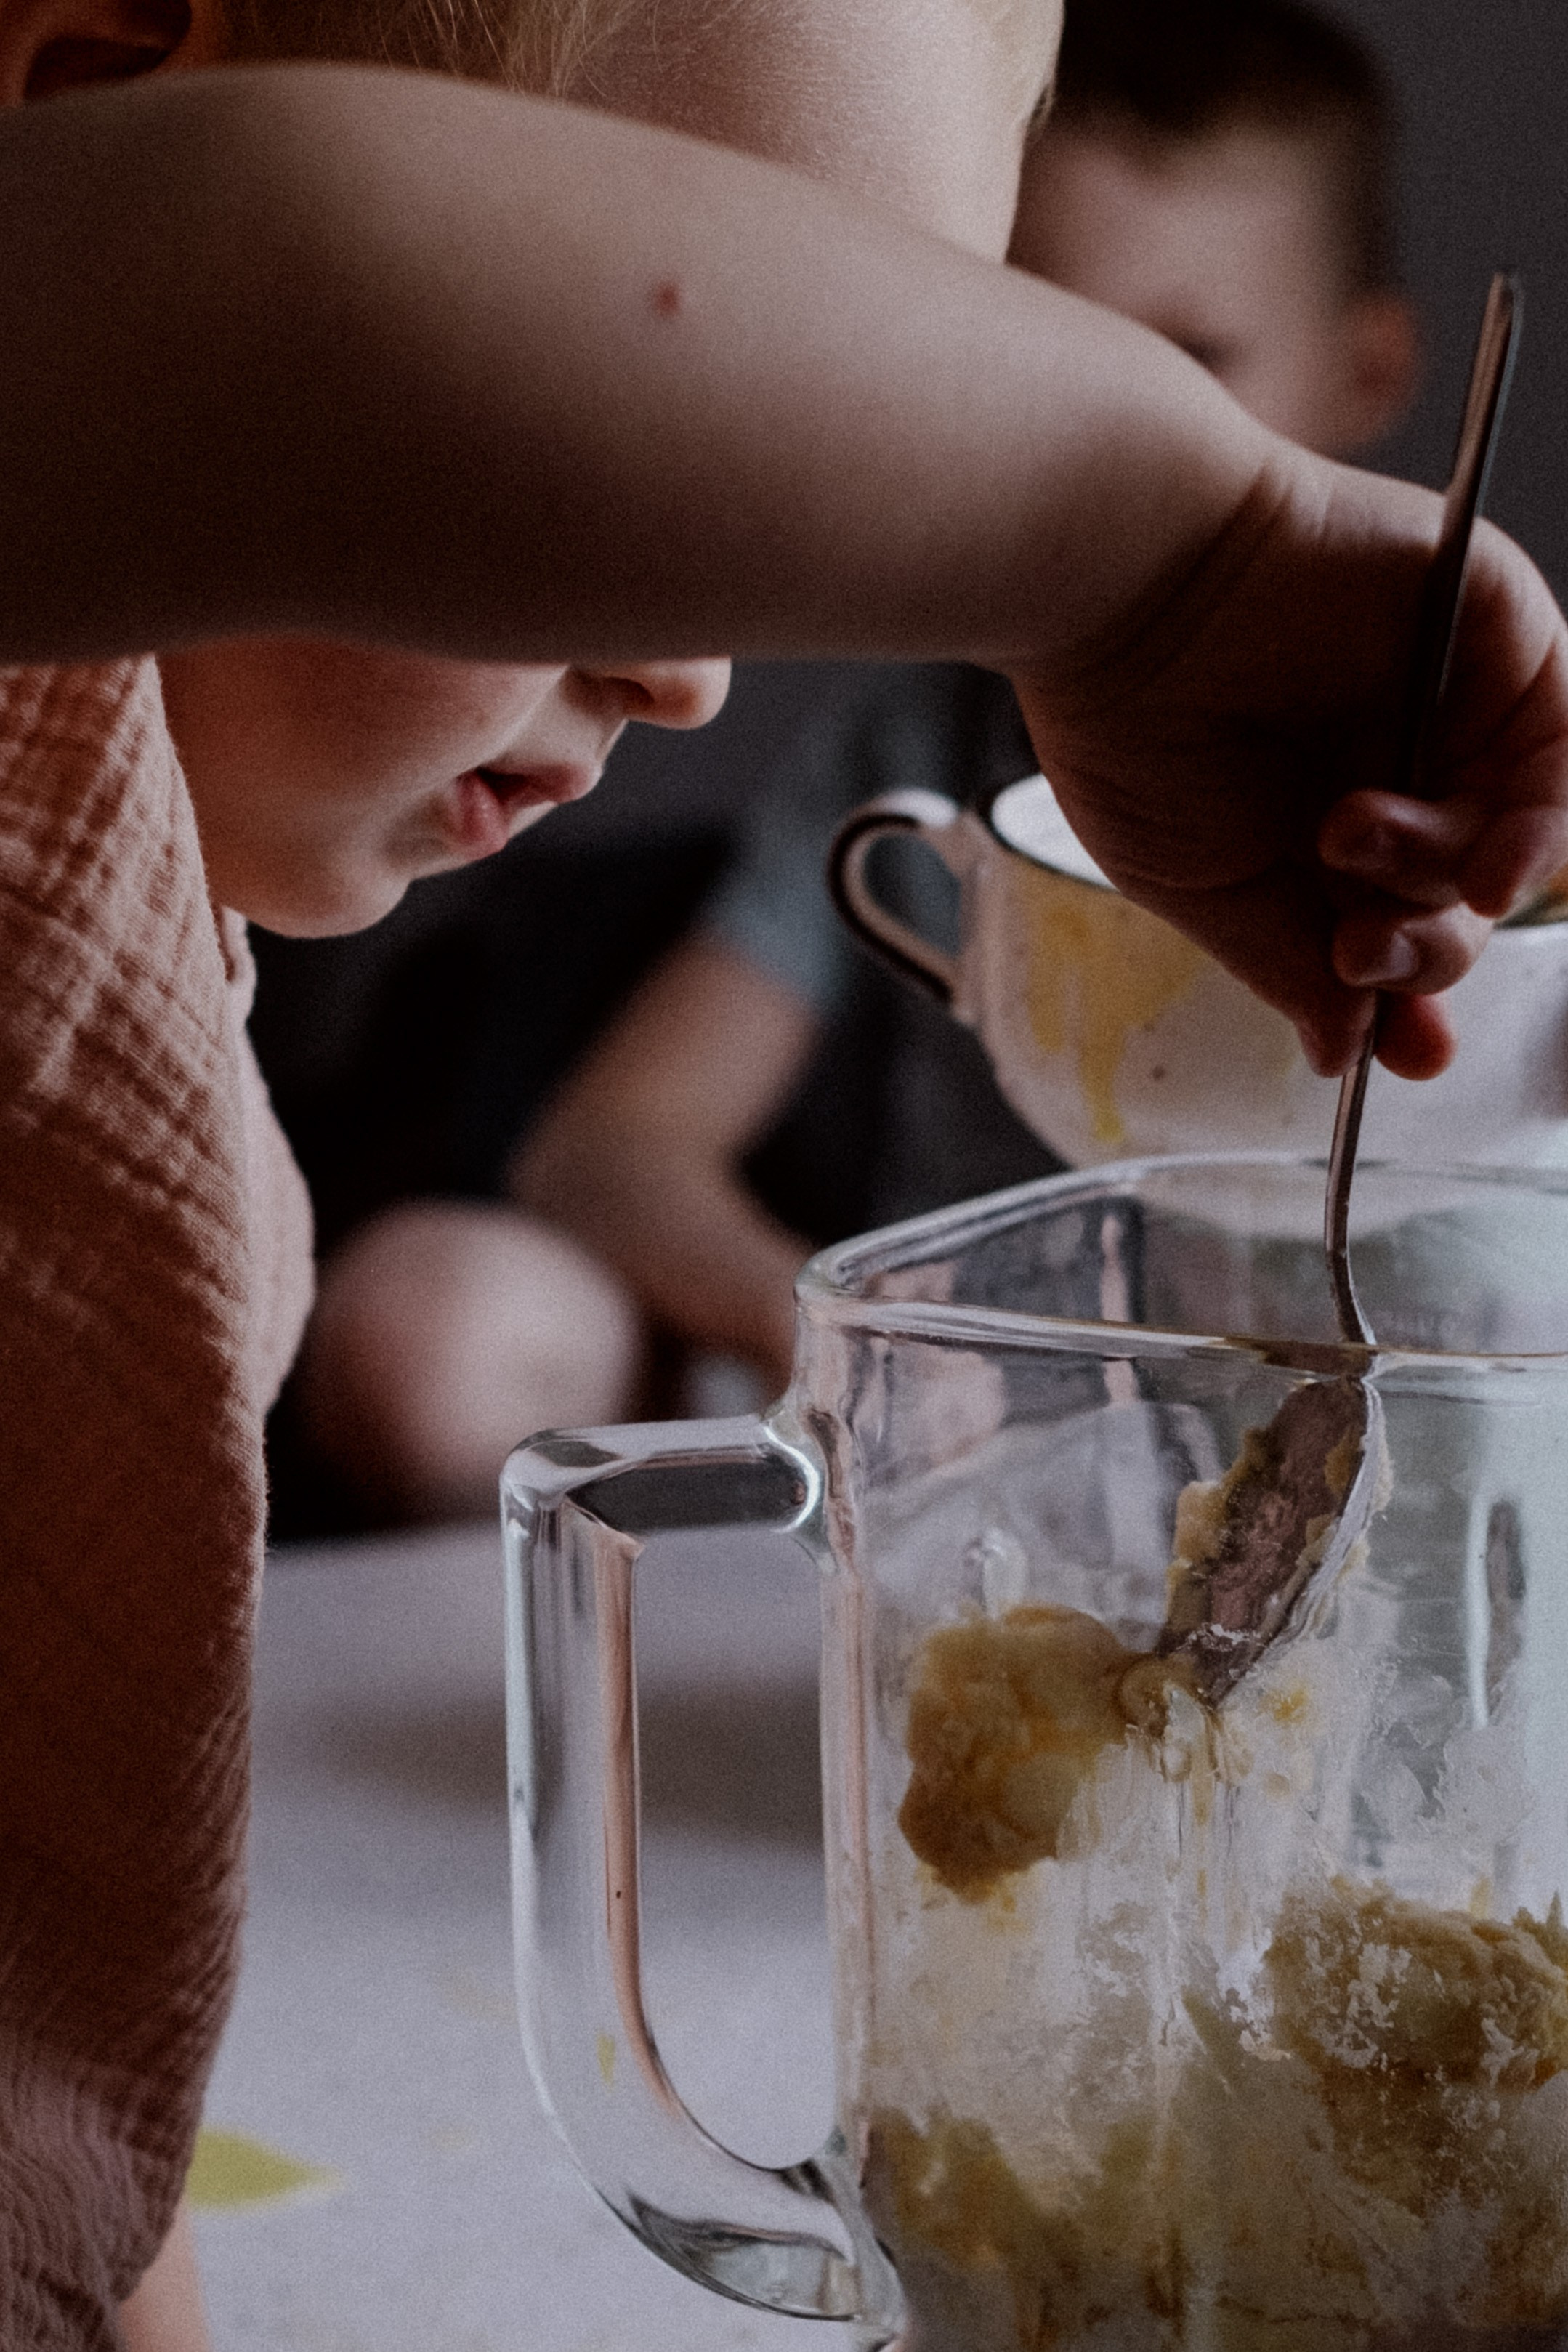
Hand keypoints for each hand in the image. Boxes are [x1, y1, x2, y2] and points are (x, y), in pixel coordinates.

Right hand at [1010, 448, 1567, 1078]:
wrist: (1121, 590)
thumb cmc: (1130, 724)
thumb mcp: (1203, 887)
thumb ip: (1287, 965)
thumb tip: (1344, 1051)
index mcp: (1318, 819)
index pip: (1400, 926)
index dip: (1410, 996)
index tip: (1402, 1052)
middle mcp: (1392, 760)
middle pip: (1465, 897)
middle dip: (1423, 952)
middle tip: (1358, 954)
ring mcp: (1448, 698)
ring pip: (1515, 833)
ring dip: (1449, 885)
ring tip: (1348, 847)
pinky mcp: (1495, 629)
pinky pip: (1560, 745)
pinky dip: (1536, 821)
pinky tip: (1487, 869)